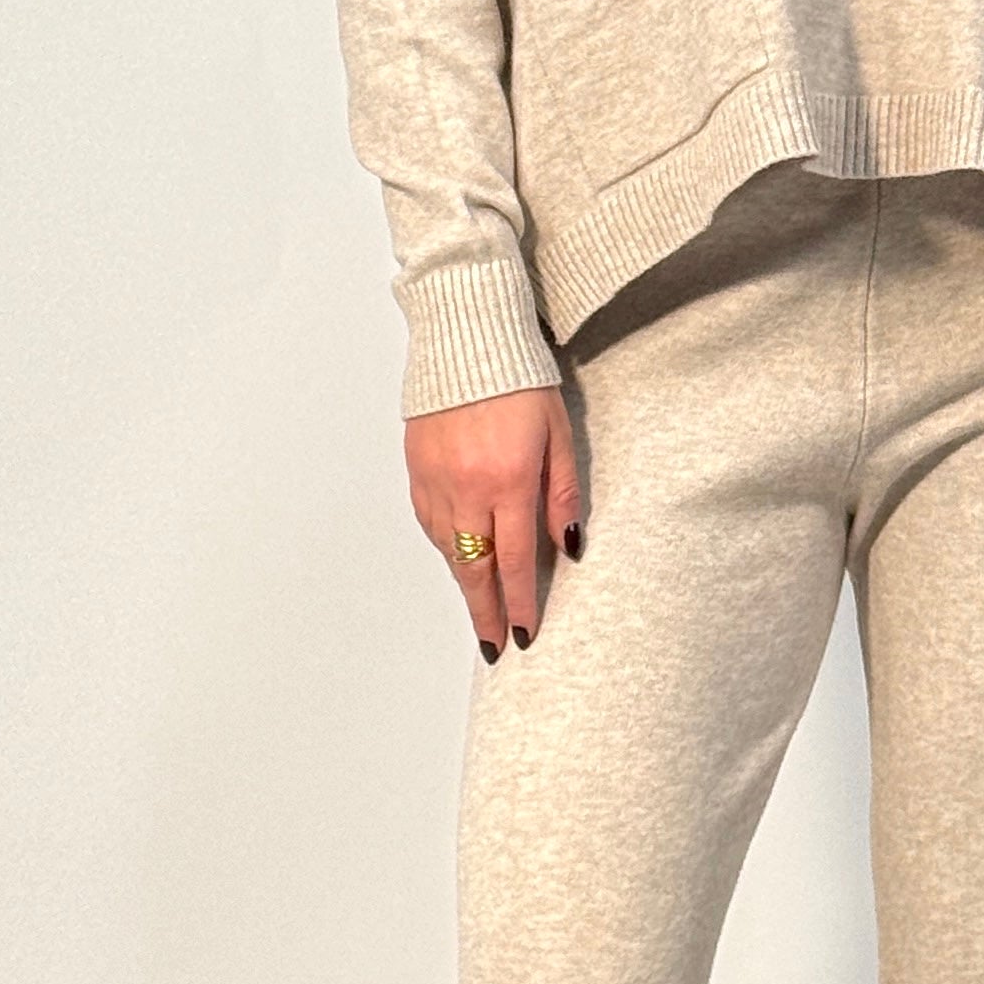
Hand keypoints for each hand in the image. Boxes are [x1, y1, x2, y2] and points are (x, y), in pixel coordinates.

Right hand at [404, 386, 581, 660]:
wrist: (467, 339)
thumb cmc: (521, 381)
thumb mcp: (559, 435)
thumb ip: (563, 494)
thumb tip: (567, 546)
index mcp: (508, 481)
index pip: (513, 561)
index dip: (518, 603)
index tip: (524, 632)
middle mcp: (466, 488)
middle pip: (474, 568)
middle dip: (484, 612)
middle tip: (492, 645)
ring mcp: (435, 480)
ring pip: (447, 550)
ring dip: (464, 582)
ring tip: (479, 608)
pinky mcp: (416, 468)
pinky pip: (428, 522)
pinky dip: (443, 547)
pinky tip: (456, 557)